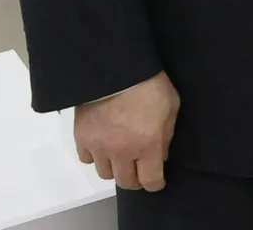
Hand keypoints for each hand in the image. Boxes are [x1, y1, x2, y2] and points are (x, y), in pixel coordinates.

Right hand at [73, 70, 178, 191]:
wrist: (116, 68)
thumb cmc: (150, 84)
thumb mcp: (171, 106)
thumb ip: (166, 135)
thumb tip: (160, 156)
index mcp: (147, 145)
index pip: (150, 181)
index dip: (156, 184)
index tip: (157, 181)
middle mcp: (122, 152)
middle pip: (126, 182)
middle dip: (135, 179)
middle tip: (139, 170)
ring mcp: (99, 146)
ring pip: (105, 173)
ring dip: (115, 168)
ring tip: (121, 155)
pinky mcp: (82, 137)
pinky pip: (87, 158)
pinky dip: (95, 156)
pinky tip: (103, 145)